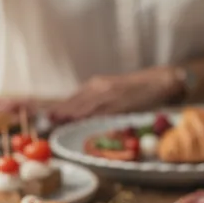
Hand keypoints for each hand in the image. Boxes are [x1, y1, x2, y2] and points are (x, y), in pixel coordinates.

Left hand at [49, 68, 178, 122]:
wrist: (159, 80)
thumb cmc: (138, 90)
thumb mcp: (113, 93)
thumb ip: (97, 102)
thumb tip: (80, 116)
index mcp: (96, 85)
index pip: (72, 98)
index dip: (58, 107)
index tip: (45, 115)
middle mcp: (99, 88)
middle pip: (74, 102)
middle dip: (58, 112)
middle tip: (44, 120)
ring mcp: (108, 94)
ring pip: (83, 106)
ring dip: (68, 115)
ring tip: (54, 121)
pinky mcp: (119, 102)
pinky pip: (100, 111)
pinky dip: (87, 117)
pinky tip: (77, 122)